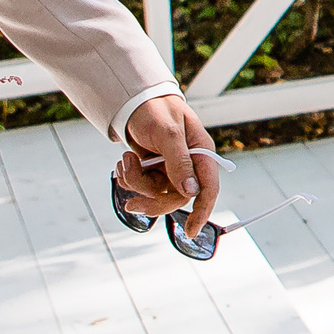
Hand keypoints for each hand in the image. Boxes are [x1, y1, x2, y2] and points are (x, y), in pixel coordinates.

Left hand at [117, 96, 224, 236]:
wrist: (134, 101)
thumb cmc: (156, 110)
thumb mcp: (168, 133)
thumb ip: (180, 162)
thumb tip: (191, 192)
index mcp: (201, 153)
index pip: (208, 188)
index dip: (202, 211)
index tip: (190, 231)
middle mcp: (189, 164)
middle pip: (177, 198)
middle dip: (152, 201)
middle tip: (131, 204)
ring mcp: (171, 168)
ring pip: (156, 193)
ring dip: (135, 182)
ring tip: (125, 161)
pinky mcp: (156, 169)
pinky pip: (143, 186)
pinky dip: (130, 177)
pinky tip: (126, 161)